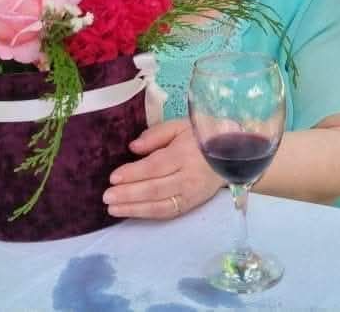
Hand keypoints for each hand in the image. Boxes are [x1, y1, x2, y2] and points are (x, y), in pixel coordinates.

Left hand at [103, 118, 222, 219]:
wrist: (233, 153)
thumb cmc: (201, 136)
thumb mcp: (180, 126)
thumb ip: (156, 134)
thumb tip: (133, 147)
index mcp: (185, 153)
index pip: (155, 166)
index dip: (134, 173)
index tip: (113, 176)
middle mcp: (188, 176)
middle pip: (155, 188)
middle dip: (129, 194)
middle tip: (106, 196)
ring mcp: (191, 194)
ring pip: (160, 205)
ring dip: (134, 208)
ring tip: (112, 209)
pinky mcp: (192, 205)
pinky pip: (168, 213)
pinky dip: (147, 214)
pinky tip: (131, 213)